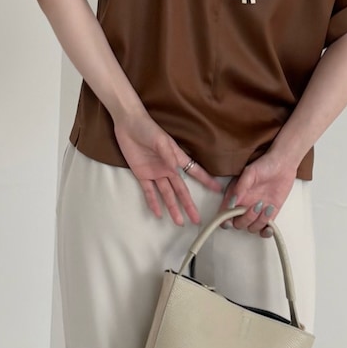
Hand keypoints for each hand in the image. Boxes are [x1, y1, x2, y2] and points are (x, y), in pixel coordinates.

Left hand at [112, 108, 223, 224]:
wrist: (128, 124)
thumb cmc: (148, 129)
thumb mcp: (160, 140)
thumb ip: (168, 155)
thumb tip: (176, 170)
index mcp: (176, 159)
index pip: (195, 172)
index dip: (206, 181)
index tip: (218, 190)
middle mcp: (168, 169)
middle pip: (181, 190)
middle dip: (189, 205)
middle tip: (196, 219)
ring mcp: (156, 173)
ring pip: (167, 195)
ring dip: (173, 208)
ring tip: (179, 222)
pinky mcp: (142, 175)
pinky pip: (149, 192)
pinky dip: (153, 203)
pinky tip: (158, 214)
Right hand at [217, 148, 296, 237]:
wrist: (283, 163)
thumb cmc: (265, 165)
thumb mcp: (250, 173)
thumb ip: (240, 187)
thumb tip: (232, 202)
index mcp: (235, 196)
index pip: (225, 214)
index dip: (225, 220)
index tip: (231, 220)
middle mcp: (244, 206)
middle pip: (239, 224)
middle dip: (247, 218)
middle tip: (257, 205)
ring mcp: (257, 211)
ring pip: (252, 228)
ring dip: (259, 222)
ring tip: (266, 207)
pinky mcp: (269, 214)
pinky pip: (265, 229)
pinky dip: (267, 231)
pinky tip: (270, 226)